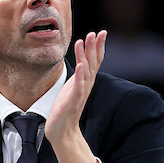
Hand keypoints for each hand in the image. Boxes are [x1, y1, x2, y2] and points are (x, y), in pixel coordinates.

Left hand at [45, 30, 106, 162]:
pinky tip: (80, 65)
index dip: (98, 47)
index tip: (101, 32)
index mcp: (86, 80)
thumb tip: (81, 61)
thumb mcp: (73, 86)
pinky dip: (80, 76)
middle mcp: (86, 84)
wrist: (62, 130)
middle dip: (94, 47)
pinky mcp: (73, 100)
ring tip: (85, 40)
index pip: (94, 60)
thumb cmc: (65, 107)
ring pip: (85, 70)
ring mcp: (81, 92)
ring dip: (85, 55)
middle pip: (93, 62)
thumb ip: (79, 75)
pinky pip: (78, 86)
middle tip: (97, 32)